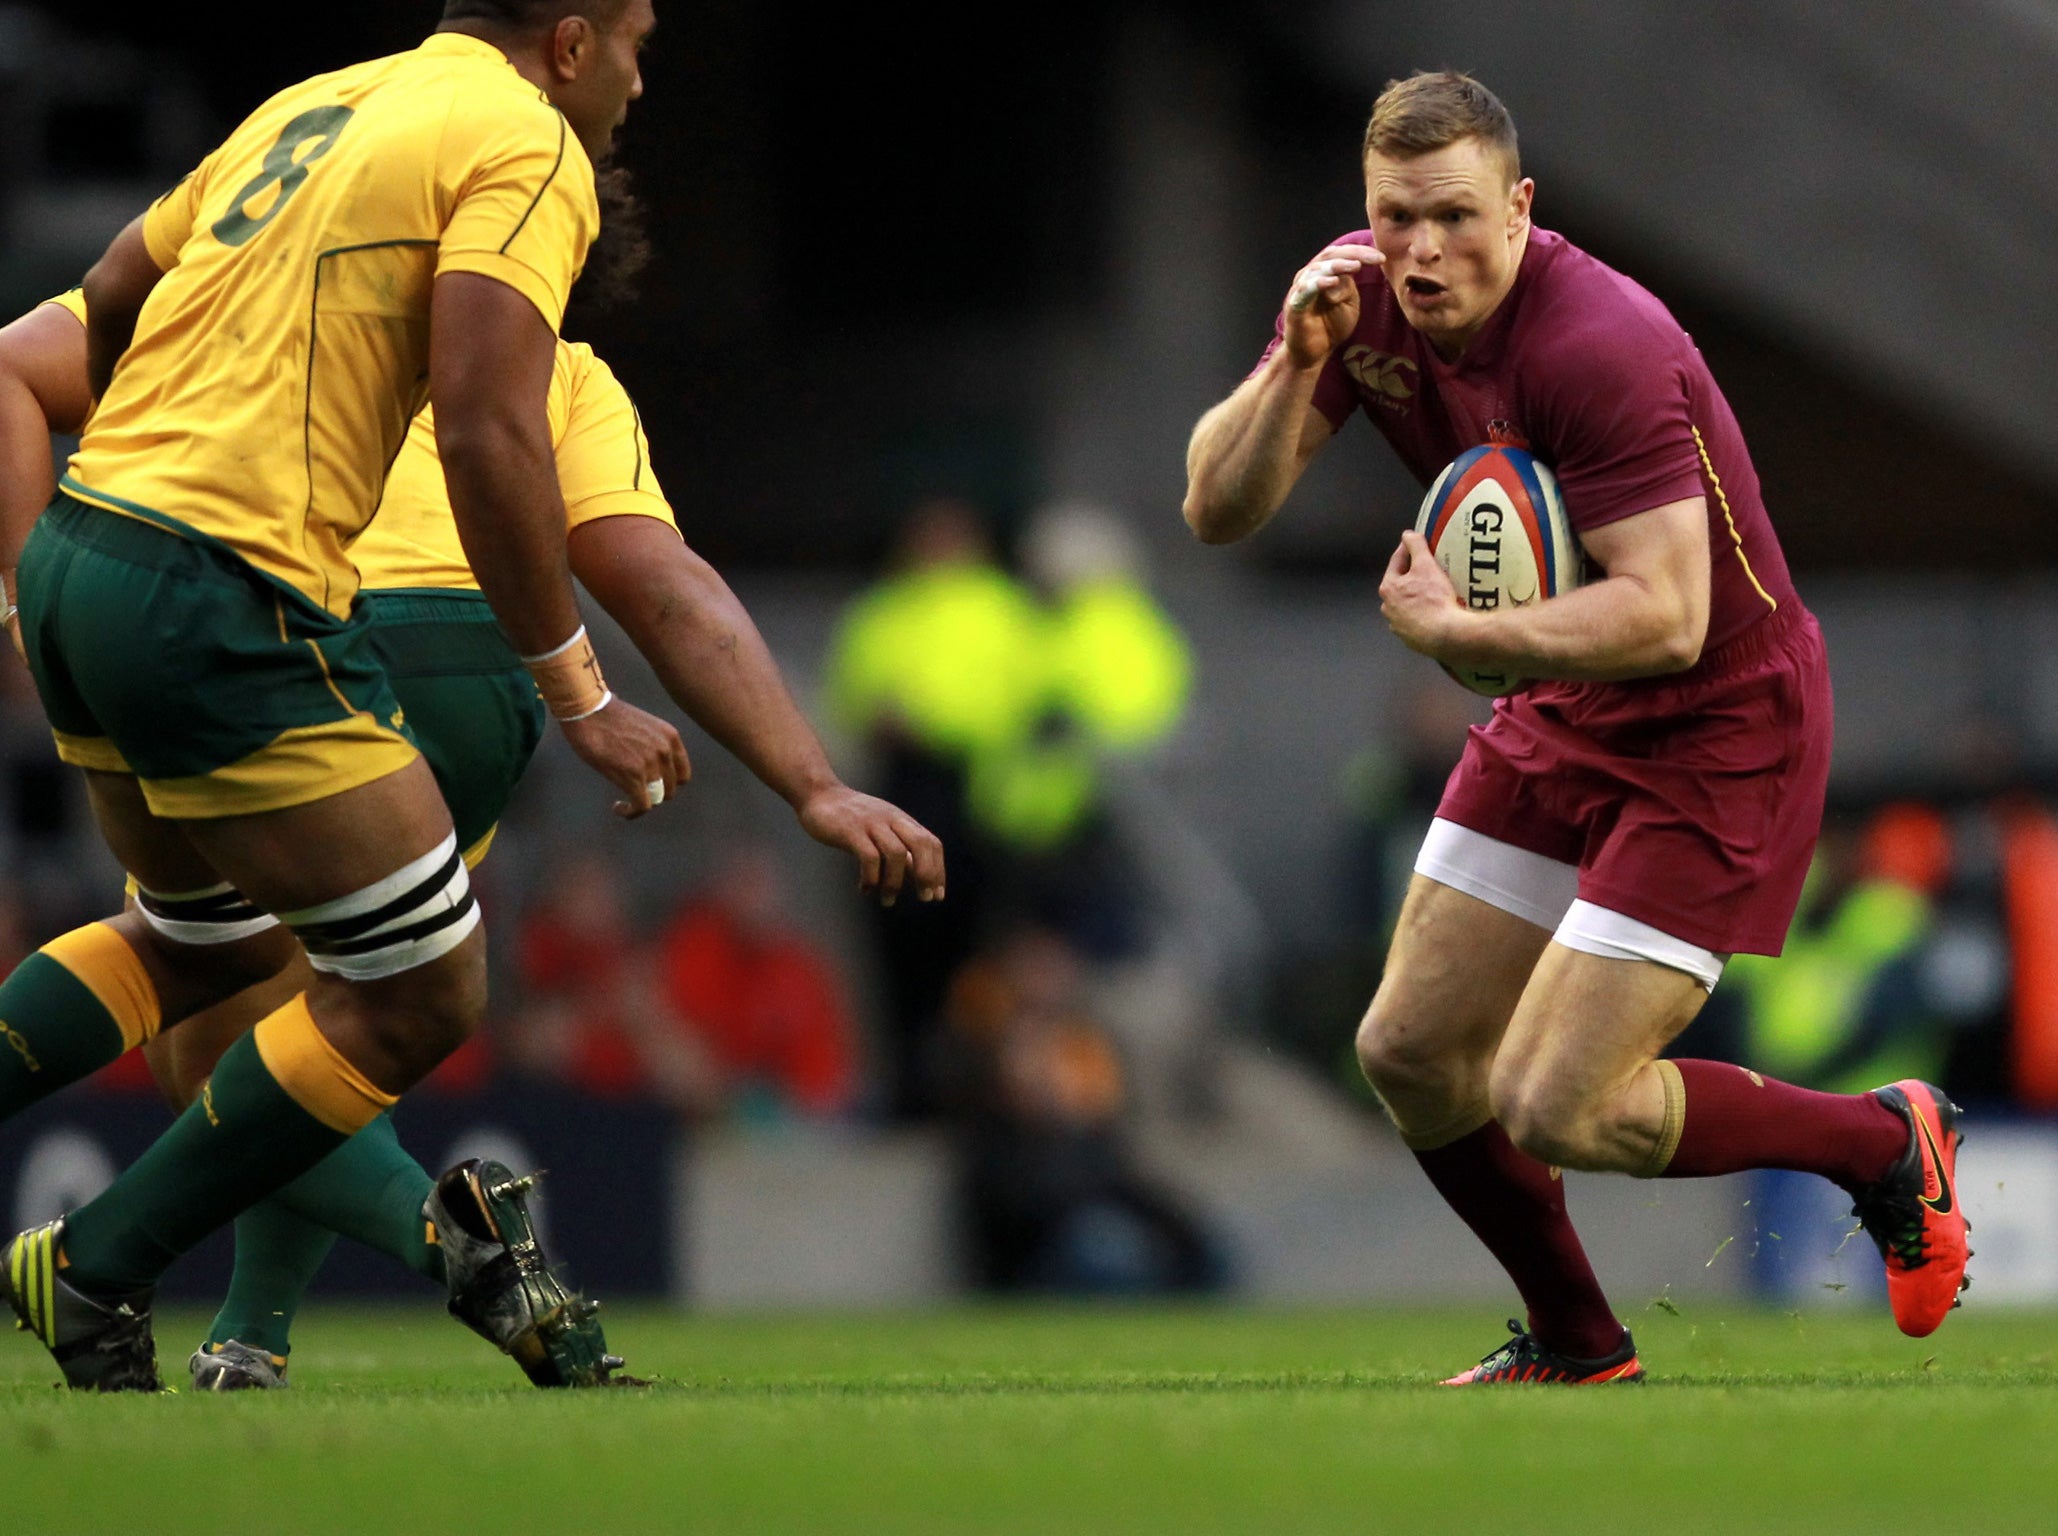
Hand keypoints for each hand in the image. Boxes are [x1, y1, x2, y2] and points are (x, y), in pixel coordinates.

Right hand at [558, 697, 691, 817]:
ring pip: (656, 799)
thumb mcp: (641, 725)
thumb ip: (651, 743)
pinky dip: (630, 812)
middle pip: (670, 788)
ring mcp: (651, 764)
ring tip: (625, 802)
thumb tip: (645, 758)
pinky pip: (641, 806)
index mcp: (670, 737)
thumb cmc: (605, 715)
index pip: (682, 773)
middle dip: (654, 793)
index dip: (668, 784)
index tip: (652, 785)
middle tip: (635, 792)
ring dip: (641, 802)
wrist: (587, 709)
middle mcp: (665, 751)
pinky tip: (618, 808)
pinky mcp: (633, 776)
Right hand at [796, 784, 945, 906]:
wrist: (819, 795)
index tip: (936, 895)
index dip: (937, 869)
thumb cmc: (852, 818)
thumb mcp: (881, 830)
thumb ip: (899, 850)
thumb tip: (917, 877)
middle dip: (927, 874)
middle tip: (924, 899)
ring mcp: (871, 823)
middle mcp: (891, 819)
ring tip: (887, 900)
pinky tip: (865, 889)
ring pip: (896, 853)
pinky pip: (869, 856)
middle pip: (921, 844)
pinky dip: (871, 877)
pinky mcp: (850, 830)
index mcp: (901, 820)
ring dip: (895, 882)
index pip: (930, 842)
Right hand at [1282, 243, 1383, 368]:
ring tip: (1356, 266)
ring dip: (1338, 265)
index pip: (1341, 254)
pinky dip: (1319, 283)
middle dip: (1353, 254)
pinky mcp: (1294, 305)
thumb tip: (1344, 275)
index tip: (1381, 258)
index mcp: (1323, 273)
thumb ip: (1348, 287)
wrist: (1314, 354)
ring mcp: (1300, 289)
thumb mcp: (1349, 304)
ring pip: (1317, 269)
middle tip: (1374, 258)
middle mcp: (1309, 276)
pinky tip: (1333, 281)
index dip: (1361, 252)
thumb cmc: (1331, 326)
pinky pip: (1305, 290)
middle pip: (1330, 255)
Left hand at [1379, 530, 1470, 658]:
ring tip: (1436, 591)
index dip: (1409, 549)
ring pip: (1408, 604)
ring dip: (1418, 597)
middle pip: (1401, 584)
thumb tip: (1408, 535)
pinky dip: (1425, 615)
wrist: (1446, 635)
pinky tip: (1437, 612)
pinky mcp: (1411, 639)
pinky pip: (1417, 621)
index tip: (1418, 542)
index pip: (1397, 561)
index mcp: (1388, 588)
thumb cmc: (1434, 599)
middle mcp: (1388, 608)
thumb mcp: (1426, 566)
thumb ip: (1416, 546)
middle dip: (1414, 575)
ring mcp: (1399, 626)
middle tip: (1431, 568)